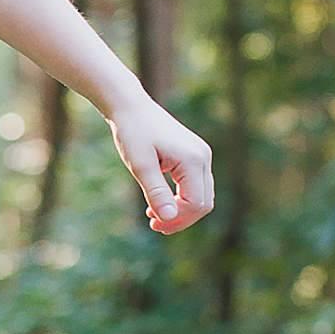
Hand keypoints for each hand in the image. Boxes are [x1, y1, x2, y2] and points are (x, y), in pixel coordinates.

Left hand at [105, 95, 214, 233]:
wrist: (130, 107)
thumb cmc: (132, 133)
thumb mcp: (141, 165)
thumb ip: (156, 192)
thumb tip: (169, 218)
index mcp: (193, 160)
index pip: (197, 203)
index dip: (178, 219)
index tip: (153, 224)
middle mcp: (203, 157)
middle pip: (203, 203)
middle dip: (181, 218)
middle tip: (154, 226)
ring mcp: (200, 155)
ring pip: (200, 196)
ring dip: (180, 210)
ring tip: (153, 217)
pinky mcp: (193, 155)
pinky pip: (194, 185)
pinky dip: (180, 198)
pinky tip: (158, 203)